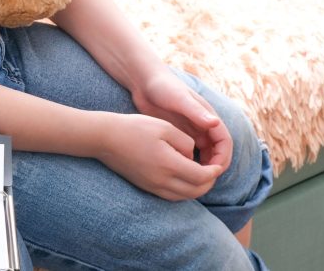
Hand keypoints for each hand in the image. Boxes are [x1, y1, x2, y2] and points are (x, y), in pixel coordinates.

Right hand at [97, 112, 224, 200]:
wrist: (105, 138)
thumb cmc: (134, 128)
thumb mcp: (164, 127)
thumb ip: (185, 142)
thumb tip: (193, 157)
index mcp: (169, 164)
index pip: (201, 177)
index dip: (214, 172)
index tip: (218, 164)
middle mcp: (162, 180)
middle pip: (195, 191)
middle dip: (208, 183)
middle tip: (213, 171)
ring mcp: (152, 186)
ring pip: (183, 196)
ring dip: (196, 189)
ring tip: (201, 176)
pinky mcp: (146, 187)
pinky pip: (171, 196)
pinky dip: (182, 191)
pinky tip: (183, 179)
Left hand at [131, 69, 232, 172]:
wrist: (144, 82)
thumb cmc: (163, 87)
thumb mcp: (179, 99)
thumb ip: (196, 112)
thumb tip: (215, 124)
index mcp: (208, 116)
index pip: (225, 142)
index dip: (222, 158)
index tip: (212, 171)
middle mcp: (203, 125)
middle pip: (217, 151)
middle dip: (214, 167)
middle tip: (202, 180)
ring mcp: (192, 130)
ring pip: (205, 154)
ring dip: (203, 167)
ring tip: (191, 179)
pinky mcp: (180, 134)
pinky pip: (190, 153)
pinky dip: (190, 163)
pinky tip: (179, 171)